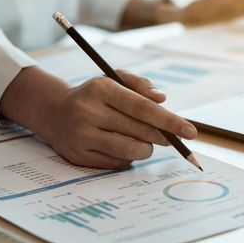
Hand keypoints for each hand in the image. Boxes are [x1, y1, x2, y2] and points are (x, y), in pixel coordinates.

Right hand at [0, 67, 196, 168]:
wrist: (53, 112)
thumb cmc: (93, 95)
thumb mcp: (112, 79)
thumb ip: (139, 85)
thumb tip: (162, 99)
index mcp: (101, 90)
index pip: (143, 108)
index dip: (170, 121)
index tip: (191, 131)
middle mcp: (89, 112)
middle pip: (141, 131)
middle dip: (163, 137)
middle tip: (171, 138)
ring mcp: (82, 136)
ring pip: (131, 151)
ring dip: (146, 149)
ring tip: (144, 141)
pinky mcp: (78, 156)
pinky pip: (117, 163)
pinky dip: (128, 157)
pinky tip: (121, 146)